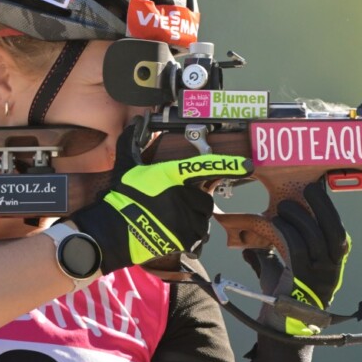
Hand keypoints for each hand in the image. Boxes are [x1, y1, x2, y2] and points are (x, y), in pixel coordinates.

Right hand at [71, 125, 252, 273]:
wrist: (114, 232)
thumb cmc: (121, 198)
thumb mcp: (126, 166)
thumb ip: (133, 142)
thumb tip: (136, 121)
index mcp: (171, 176)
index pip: (205, 167)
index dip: (228, 165)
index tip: (247, 164)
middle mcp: (182, 196)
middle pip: (204, 199)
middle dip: (194, 202)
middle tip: (175, 205)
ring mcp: (185, 219)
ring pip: (203, 219)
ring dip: (193, 219)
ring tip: (171, 220)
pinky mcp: (185, 239)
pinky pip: (198, 237)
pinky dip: (190, 237)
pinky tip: (173, 233)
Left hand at [245, 181, 350, 361]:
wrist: (282, 332)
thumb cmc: (283, 300)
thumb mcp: (281, 272)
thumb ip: (271, 256)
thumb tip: (250, 242)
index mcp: (333, 265)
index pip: (338, 231)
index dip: (329, 209)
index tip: (316, 190)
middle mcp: (332, 270)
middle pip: (334, 230)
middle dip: (323, 206)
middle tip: (308, 189)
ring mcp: (320, 276)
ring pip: (315, 237)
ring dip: (298, 217)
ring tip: (283, 207)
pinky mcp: (304, 280)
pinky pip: (298, 249)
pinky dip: (287, 232)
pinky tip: (275, 223)